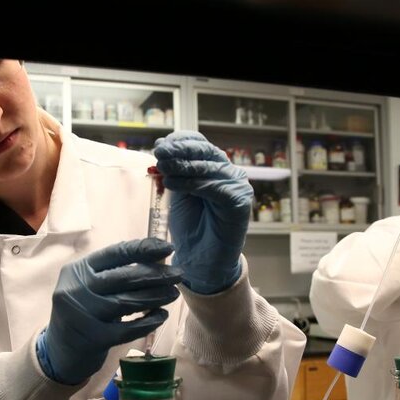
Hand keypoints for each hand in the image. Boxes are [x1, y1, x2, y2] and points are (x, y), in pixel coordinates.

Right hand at [36, 238, 182, 384]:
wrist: (60, 350)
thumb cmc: (83, 310)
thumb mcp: (87, 286)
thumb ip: (113, 273)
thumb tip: (156, 260)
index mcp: (78, 270)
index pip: (115, 253)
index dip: (143, 249)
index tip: (168, 248)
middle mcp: (78, 290)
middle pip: (124, 277)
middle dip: (156, 274)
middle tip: (178, 274)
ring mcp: (85, 315)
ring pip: (128, 302)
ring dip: (156, 296)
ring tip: (174, 293)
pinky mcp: (95, 339)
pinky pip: (129, 329)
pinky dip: (148, 322)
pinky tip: (162, 315)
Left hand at [153, 131, 253, 293]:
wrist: (201, 259)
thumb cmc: (190, 226)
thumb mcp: (178, 191)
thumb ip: (174, 170)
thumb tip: (162, 145)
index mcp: (215, 167)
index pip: (200, 144)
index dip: (180, 141)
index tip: (159, 145)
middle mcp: (229, 173)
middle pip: (205, 152)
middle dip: (179, 150)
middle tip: (159, 152)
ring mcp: (238, 187)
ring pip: (209, 167)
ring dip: (182, 166)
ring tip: (162, 168)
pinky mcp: (240, 202)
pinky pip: (215, 188)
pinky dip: (192, 184)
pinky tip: (172, 184)